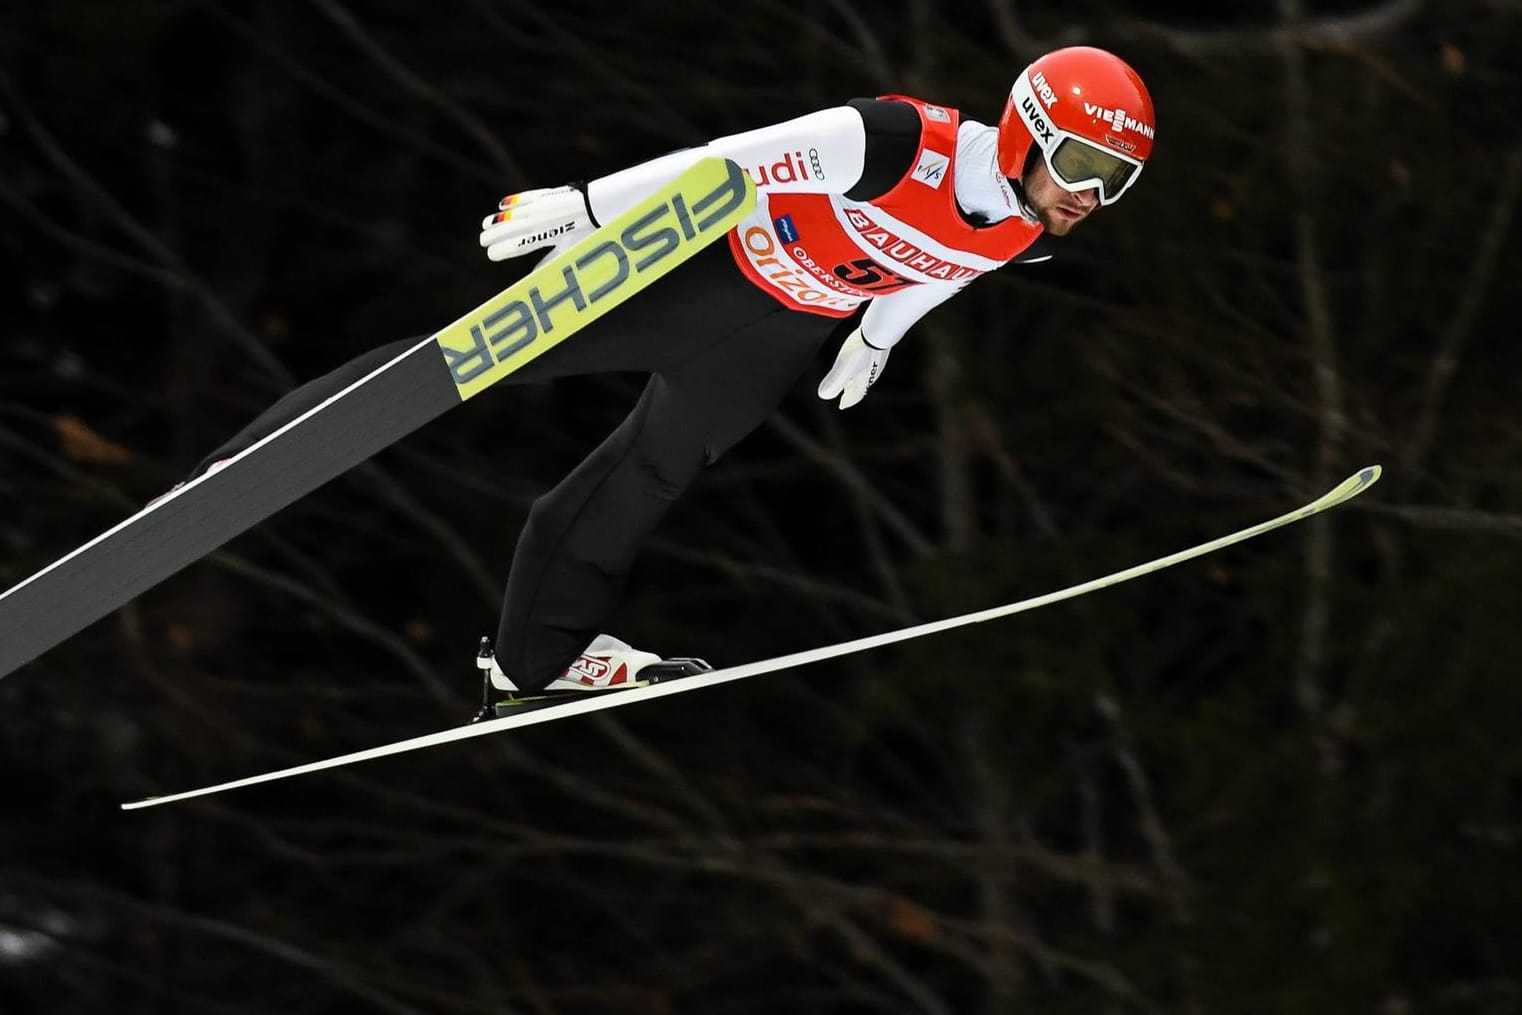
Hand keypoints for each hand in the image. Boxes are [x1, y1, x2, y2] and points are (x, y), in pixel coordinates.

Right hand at [479, 185, 593, 262]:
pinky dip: (513, 201)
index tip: (491, 254)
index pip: (518, 245)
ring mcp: (541, 207)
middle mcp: (540, 221)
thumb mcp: (569, 250)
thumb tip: (535, 276)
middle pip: (511, 229)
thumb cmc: (586, 232)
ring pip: (514, 214)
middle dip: (495, 235)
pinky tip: (502, 206)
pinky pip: (525, 198)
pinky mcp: (545, 196)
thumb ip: (550, 261)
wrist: (598, 207)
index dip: (503, 250)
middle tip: (483, 241)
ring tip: (485, 224)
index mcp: (545, 236)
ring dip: (498, 220)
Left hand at [817, 327, 889, 408]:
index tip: (842, 405)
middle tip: (847, 395)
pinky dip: (863, 368)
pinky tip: (862, 360)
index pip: (856, 395)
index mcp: (863, 380)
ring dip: (858, 381)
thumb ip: (835, 382)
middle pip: (861, 387)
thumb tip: (823, 395)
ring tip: (852, 380)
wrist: (879, 330)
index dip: (848, 401)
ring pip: (866, 376)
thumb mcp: (844, 366)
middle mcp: (872, 374)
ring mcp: (877, 362)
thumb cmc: (861, 348)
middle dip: (853, 392)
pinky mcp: (878, 351)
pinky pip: (870, 364)